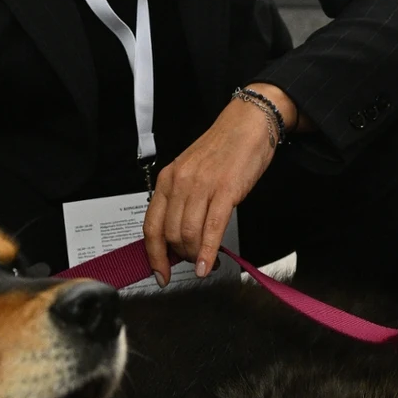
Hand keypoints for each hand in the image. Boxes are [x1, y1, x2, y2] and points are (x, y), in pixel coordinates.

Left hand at [143, 86, 296, 284]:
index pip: (151, 226)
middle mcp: (179, 183)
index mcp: (167, 179)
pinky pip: (212, 228)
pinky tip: (209, 264)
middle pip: (169, 235)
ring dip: (196, 256)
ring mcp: (201, 186)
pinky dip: (208, 252)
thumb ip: (182, 201)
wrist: (247, 124)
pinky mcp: (224, 190)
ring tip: (206, 262)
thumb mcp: (191, 173)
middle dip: (181, 257)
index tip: (159, 274)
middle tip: (193, 264)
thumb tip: (178, 236)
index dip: (154, 256)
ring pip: (188, 235)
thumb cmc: (222, 149)